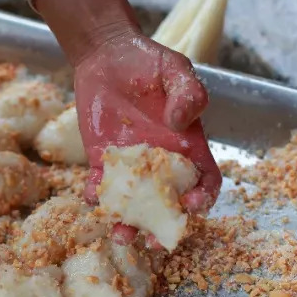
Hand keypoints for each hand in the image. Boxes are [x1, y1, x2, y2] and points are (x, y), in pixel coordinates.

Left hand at [73, 25, 221, 240]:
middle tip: (155, 242)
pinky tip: (91, 197)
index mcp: (188, 146)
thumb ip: (189, 92)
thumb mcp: (176, 69)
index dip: (203, 198)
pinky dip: (96, 197)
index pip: (204, 181)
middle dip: (165, 227)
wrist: (107, 55)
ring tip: (121, 235)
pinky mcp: (101, 160)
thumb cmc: (148, 61)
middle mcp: (161, 162)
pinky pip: (100, 186)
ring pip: (133, 204)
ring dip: (128, 224)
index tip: (193, 206)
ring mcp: (130, 165)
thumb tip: (181, 122)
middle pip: (169, 204)